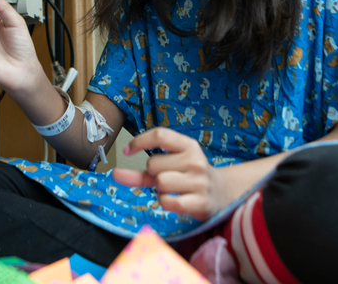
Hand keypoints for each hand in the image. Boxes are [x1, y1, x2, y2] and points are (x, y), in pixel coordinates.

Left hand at [112, 128, 232, 220]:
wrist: (223, 194)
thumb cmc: (190, 178)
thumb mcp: (170, 167)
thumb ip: (140, 172)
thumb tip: (115, 174)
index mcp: (189, 146)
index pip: (160, 135)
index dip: (140, 141)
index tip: (128, 151)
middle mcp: (195, 160)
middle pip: (154, 163)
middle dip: (153, 174)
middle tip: (166, 178)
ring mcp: (199, 181)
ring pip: (160, 182)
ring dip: (159, 190)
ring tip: (172, 190)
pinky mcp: (200, 202)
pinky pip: (167, 201)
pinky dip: (165, 202)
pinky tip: (175, 201)